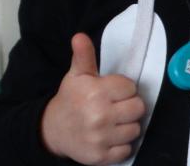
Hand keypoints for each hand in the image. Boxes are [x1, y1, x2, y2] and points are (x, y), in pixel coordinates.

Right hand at [40, 33, 145, 164]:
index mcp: (96, 93)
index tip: (111, 92)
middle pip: (138, 108)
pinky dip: (121, 145)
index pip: (131, 88)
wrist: (51, 131)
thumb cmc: (70, 100)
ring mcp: (101, 138)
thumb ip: (83, 56)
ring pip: (135, 129)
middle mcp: (99, 116)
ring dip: (126, 126)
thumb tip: (79, 36)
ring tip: (112, 122)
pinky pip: (127, 149)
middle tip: (115, 107)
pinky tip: (109, 137)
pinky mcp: (101, 156)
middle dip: (129, 106)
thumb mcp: (76, 76)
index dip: (123, 89)